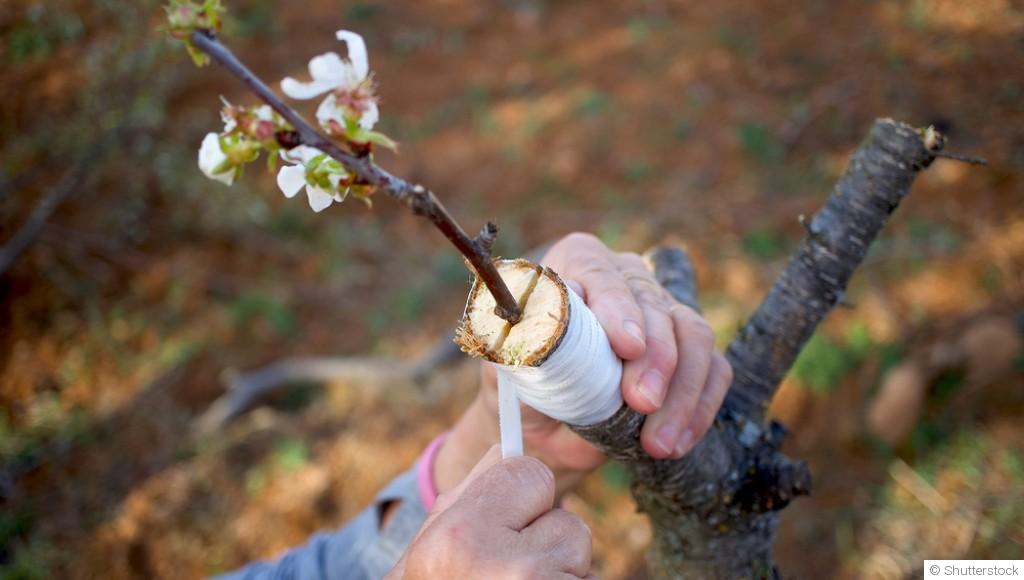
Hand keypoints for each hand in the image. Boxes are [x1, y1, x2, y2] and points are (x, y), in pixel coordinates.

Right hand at [388, 446, 594, 579]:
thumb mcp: (429, 553)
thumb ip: (468, 497)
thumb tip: (505, 450)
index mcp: (463, 539)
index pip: (530, 472)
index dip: (519, 497)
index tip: (503, 519)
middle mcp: (510, 570)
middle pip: (566, 519)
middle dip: (544, 539)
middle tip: (507, 572)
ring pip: (580, 557)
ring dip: (560, 572)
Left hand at [435, 233, 732, 494]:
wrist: (543, 429)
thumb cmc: (521, 386)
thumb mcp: (508, 367)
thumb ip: (520, 343)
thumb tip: (539, 320)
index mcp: (576, 265)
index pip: (600, 273)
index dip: (617, 307)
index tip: (627, 347)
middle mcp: (625, 278)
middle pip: (655, 304)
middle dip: (655, 358)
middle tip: (642, 404)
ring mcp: (664, 313)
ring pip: (694, 336)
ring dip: (682, 391)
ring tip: (658, 443)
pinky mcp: (691, 351)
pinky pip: (714, 370)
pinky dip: (699, 408)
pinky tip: (677, 443)